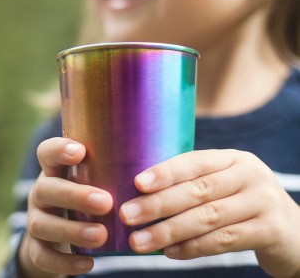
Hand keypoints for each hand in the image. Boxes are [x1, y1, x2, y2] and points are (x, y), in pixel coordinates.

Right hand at [19, 138, 112, 277]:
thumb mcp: (91, 177)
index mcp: (54, 170)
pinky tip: (88, 264)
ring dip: (72, 231)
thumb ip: (109, 167)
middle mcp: (41, 191)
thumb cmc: (86, 194)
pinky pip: (43, 256)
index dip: (59, 149)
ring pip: (42, 224)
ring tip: (101, 236)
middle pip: (47, 189)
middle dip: (75, 196)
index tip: (81, 151)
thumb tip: (152, 153)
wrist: (56, 232)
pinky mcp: (36, 247)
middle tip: (106, 202)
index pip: (47, 152)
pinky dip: (64, 262)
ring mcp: (36, 219)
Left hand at [120, 149, 299, 277]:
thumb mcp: (226, 183)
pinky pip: (224, 241)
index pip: (194, 162)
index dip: (165, 172)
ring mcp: (262, 202)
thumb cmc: (243, 202)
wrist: (294, 230)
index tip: (137, 183)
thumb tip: (143, 193)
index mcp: (233, 158)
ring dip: (169, 231)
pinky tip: (170, 253)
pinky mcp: (270, 230)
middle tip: (127, 215)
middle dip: (158, 204)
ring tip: (139, 242)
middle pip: (198, 190)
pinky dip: (193, 248)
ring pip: (207, 217)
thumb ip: (195, 183)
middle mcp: (249, 175)